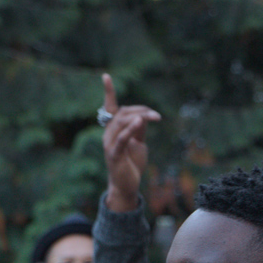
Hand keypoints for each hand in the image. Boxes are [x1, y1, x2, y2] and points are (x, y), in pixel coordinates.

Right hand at [101, 73, 161, 212]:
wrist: (128, 186)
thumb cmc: (131, 164)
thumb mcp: (139, 142)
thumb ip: (140, 128)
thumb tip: (144, 115)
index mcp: (113, 129)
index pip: (110, 108)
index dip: (108, 92)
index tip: (106, 76)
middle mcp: (108, 134)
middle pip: (122, 113)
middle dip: (140, 110)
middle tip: (156, 116)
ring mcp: (109, 144)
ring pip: (121, 123)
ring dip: (138, 117)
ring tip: (153, 117)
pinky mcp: (114, 155)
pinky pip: (121, 139)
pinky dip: (129, 130)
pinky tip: (139, 122)